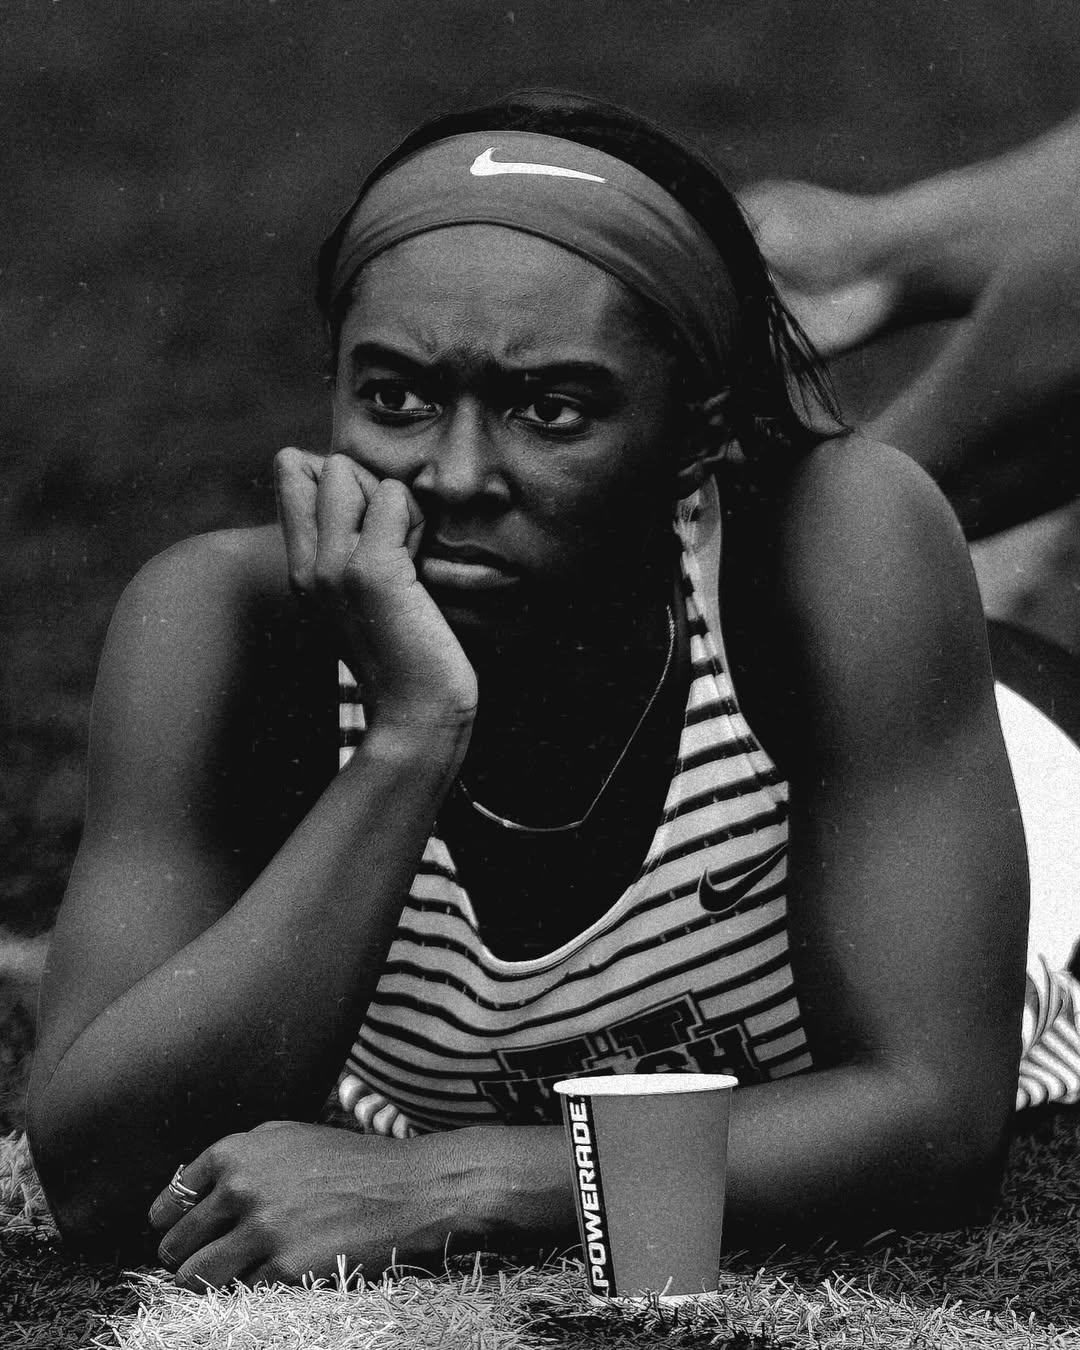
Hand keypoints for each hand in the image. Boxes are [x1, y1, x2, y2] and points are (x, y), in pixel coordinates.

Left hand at [147, 1121, 464, 1290]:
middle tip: (204, 1264)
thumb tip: (194, 1195)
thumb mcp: (291, 1140)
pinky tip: (274, 1278)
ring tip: (228, 1281)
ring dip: (207, 1284)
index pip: (173, 1200)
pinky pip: (242, 1294)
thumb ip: (242, 1161)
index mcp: (239, 1150)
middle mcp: (242, 1186)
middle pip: (175, 1244)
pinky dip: (251, 1292)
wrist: (410, 1188)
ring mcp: (263, 1229)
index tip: (178, 1235)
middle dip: (185, 1259)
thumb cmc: (354, 1163)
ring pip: (196, 1278)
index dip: (171, 1223)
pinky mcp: (284, 1268)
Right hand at [274, 448, 476, 734]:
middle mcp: (308, 566)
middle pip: (325, 465)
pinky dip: (415, 519)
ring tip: (409, 555)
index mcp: (303, 571)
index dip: (344, 481)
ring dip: (396, 502)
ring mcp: (334, 567)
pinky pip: (391, 497)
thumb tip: (370, 489)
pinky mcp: (370, 571)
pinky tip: (420, 564)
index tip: (373, 528)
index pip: (293, 472)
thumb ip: (354, 547)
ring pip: (351, 472)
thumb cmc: (408, 657)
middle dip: (372, 487)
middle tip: (397, 544)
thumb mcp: (367, 597)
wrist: (415, 716)